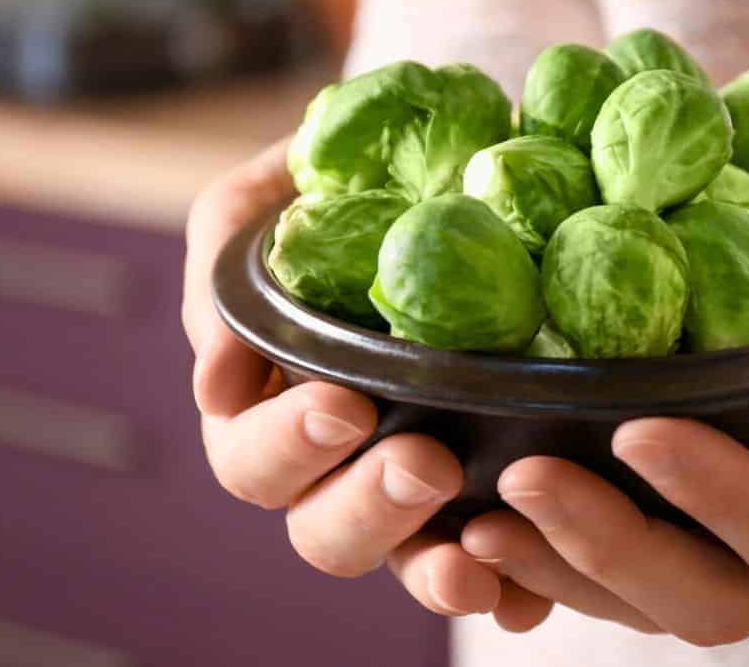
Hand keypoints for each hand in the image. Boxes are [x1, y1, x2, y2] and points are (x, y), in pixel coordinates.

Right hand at [181, 140, 551, 626]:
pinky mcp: (497, 492)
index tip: (343, 404)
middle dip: (369, 506)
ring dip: (433, 568)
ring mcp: (420, 483)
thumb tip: (217, 379)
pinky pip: (498, 567)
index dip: (289, 446)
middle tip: (426, 462)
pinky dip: (512, 589)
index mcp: (276, 401)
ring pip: (406, 561)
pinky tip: (532, 591)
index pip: (253, 460)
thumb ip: (227, 258)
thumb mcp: (275, 193)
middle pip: (324, 529)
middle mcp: (343, 460)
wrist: (473, 157)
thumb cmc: (354, 180)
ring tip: (476, 551)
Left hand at [456, 156, 748, 644]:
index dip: (724, 500)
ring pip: (667, 594)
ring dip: (569, 565)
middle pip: (724, 596)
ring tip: (478, 516)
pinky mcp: (725, 497)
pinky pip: (642, 553)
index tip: (637, 428)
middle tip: (518, 483)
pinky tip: (491, 506)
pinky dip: (565, 544)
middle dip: (616, 550)